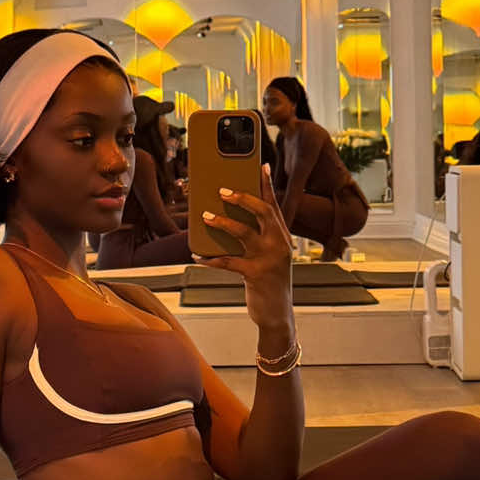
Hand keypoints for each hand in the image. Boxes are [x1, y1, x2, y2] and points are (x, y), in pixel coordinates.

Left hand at [196, 164, 292, 328]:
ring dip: (221, 222)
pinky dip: (209, 259)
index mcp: (282, 236)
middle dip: (242, 198)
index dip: (267, 184)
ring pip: (243, 232)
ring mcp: (269, 259)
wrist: (278, 314)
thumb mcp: (269, 257)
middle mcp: (279, 244)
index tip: (262, 165)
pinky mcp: (256, 274)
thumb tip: (226, 219)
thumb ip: (257, 238)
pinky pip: (228, 261)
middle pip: (262, 212)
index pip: (274, 205)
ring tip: (205, 216)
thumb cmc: (269, 282)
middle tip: (222, 190)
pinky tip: (196, 257)